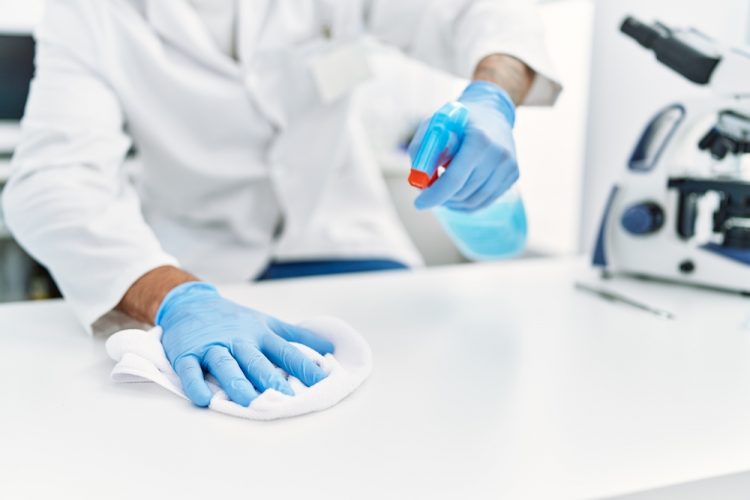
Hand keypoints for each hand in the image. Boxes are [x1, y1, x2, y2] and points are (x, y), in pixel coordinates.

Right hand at [156, 282, 334, 406]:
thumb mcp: (267, 323)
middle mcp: (238, 340)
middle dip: (270, 379)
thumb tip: (329, 348)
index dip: (304, 366)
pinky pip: (190, 370)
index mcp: (260, 334)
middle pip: (255, 361)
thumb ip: (297, 337)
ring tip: (248, 401)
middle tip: (285, 398)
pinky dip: (195, 385)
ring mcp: (212, 346)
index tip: (322, 381)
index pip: (285, 351)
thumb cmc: (234, 319)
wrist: (191, 302)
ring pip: (225, 365)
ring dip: (236, 383)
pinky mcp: (187, 353)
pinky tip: (203, 399)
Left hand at [409, 81, 518, 211]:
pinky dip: (466, 202)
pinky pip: (485, 201)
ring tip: (442, 189)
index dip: (435, 195)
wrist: (491, 112)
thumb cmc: (458, 120)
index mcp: (479, 140)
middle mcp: (498, 155)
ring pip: (473, 201)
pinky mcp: (513, 175)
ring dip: (452, 201)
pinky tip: (457, 192)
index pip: (454, 179)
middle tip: (427, 191)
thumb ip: (422, 149)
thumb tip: (419, 181)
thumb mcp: (435, 126)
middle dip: (441, 196)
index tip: (419, 203)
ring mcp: (508, 166)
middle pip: (462, 192)